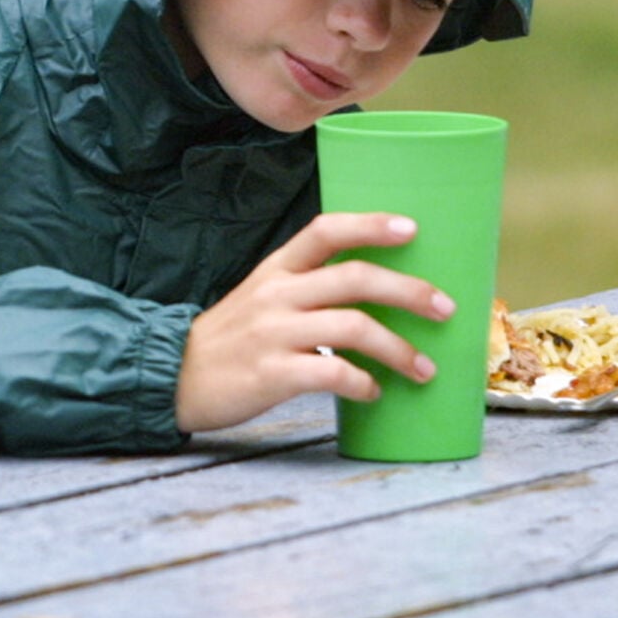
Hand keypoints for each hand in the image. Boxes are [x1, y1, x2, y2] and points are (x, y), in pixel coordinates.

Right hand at [174, 212, 456, 432]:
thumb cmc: (231, 339)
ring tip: (424, 369)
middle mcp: (278, 294)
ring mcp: (274, 333)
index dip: (370, 224)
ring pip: (353, 327)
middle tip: (445, 308)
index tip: (413, 228)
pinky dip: (362, 383)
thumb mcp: (261, 296)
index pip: (326, 231)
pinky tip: (373, 392)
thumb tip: (374, 292)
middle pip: (355, 278)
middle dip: (409, 292)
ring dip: (398, 349)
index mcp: (277, 269)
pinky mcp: (272, 374)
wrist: (173, 377)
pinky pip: (331, 372)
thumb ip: (306, 288)